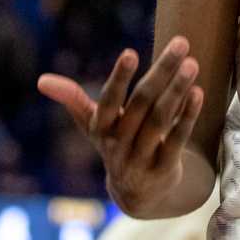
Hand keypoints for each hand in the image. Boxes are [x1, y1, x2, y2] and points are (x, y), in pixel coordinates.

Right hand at [37, 39, 205, 215]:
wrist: (137, 196)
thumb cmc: (116, 145)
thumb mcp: (93, 126)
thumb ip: (72, 100)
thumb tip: (41, 80)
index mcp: (101, 130)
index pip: (108, 102)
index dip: (119, 79)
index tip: (130, 53)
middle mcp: (119, 144)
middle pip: (142, 104)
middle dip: (161, 72)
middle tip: (180, 43)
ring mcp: (142, 158)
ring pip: (160, 121)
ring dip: (177, 91)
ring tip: (192, 63)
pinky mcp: (164, 170)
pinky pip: (177, 141)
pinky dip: (187, 117)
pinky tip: (198, 93)